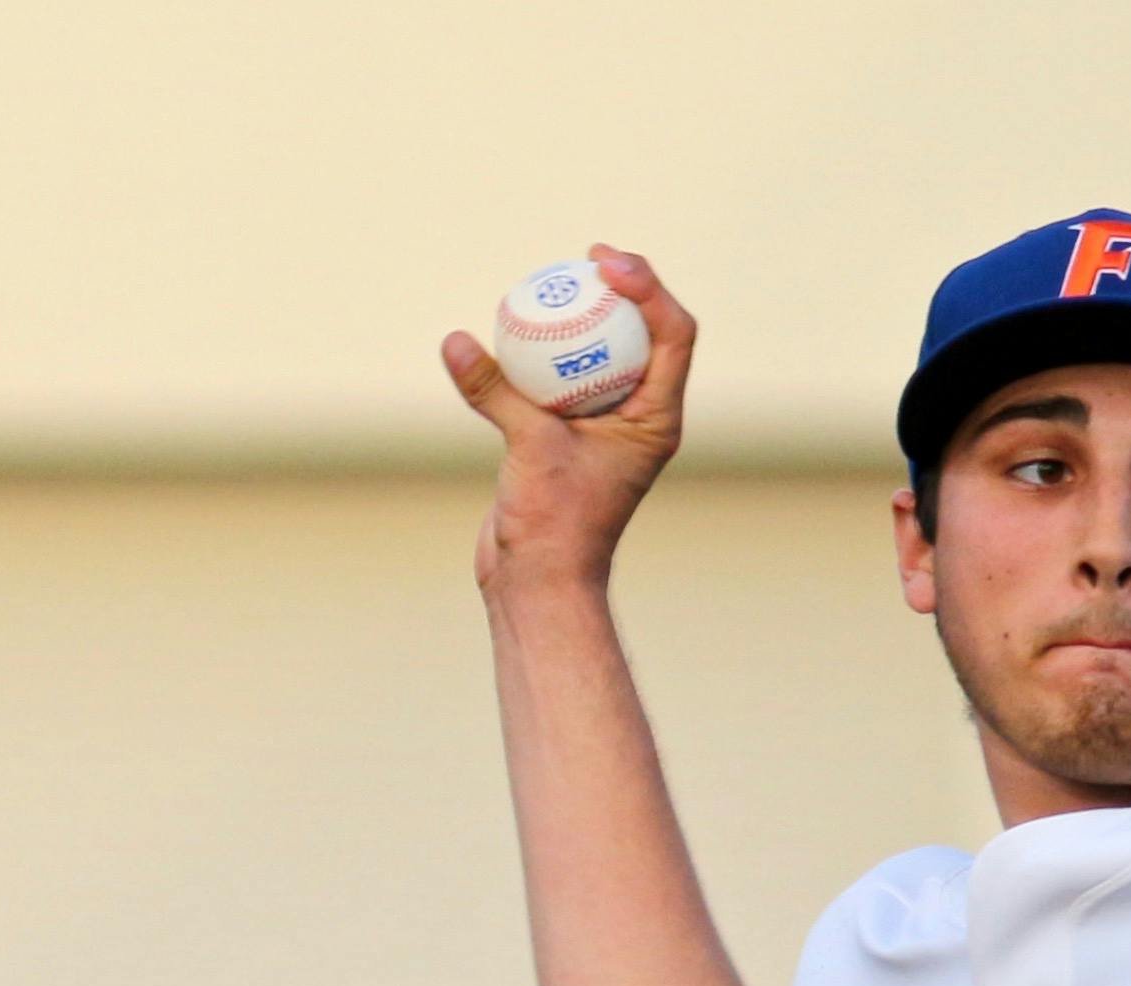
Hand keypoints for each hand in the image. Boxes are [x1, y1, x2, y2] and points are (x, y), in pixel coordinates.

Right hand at [441, 247, 697, 595]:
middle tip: (589, 258)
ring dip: (586, 317)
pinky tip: (517, 327)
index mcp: (656, 419)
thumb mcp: (528, 447)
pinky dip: (545, 352)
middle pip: (647, 334)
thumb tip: (455, 342)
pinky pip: (562, 380)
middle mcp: (639, 417)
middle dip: (625, 289)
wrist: (537, 582)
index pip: (674, 335)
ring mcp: (604, 426)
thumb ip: (496, 391)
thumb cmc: (553, 526)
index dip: (650, 289)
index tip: (608, 266)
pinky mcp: (568, 436)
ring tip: (558, 280)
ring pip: (604, 355)